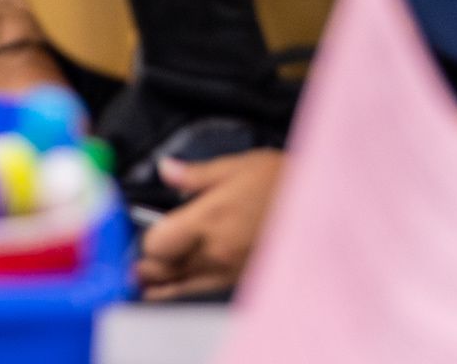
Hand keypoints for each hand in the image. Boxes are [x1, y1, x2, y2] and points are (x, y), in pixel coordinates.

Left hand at [134, 149, 284, 301]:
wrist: (320, 209)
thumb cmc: (279, 181)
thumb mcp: (236, 166)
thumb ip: (195, 175)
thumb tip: (165, 169)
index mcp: (209, 219)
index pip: (158, 244)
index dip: (147, 239)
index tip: (147, 229)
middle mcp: (216, 251)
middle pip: (165, 269)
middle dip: (149, 263)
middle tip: (136, 258)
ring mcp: (229, 270)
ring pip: (182, 285)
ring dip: (162, 280)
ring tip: (142, 277)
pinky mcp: (242, 279)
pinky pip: (203, 289)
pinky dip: (183, 288)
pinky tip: (171, 287)